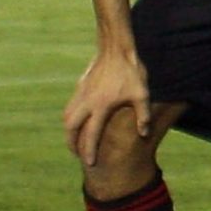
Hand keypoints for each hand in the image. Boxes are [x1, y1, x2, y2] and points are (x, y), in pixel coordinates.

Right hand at [65, 46, 151, 166]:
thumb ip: (142, 115)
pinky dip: (71, 118)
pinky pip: (70, 107)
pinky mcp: (80, 86)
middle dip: (71, 143)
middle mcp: (86, 102)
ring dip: (70, 131)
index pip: (91, 134)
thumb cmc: (131, 71)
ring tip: (76, 140)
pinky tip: (79, 121)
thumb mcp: (142, 94)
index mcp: (101, 106)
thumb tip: (143, 134)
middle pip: (71, 128)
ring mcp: (81, 93)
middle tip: (77, 154)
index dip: (89, 151)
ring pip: (67, 117)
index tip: (89, 163)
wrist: (116, 48)